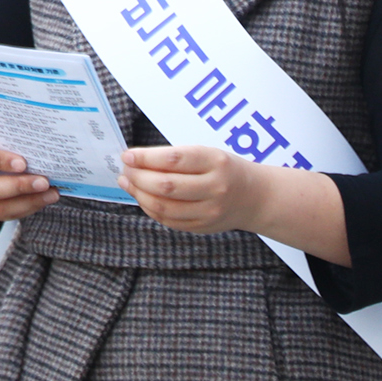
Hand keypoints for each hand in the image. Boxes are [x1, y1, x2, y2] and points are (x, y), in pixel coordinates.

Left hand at [118, 145, 268, 234]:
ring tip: (128, 183)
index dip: (145, 158)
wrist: (256, 197)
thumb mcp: (207, 154)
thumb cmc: (225, 170)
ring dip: (139, 194)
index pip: (173, 160)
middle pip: (165, 185)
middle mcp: (214, 187)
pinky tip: (143, 198)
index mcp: (215, 162)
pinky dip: (150, 209)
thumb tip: (135, 160)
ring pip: (164, 206)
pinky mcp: (202, 226)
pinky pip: (168, 220)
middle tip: (125, 171)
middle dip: (138, 178)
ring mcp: (209, 210)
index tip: (127, 156)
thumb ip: (175, 157)